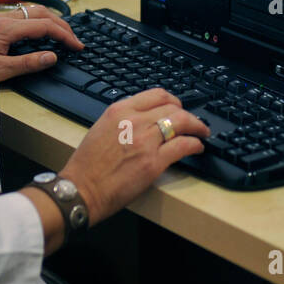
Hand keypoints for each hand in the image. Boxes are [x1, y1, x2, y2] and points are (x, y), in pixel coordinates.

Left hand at [0, 6, 83, 83]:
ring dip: (50, 19)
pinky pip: (22, 14)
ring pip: (31, 10)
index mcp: (7, 28)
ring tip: (62, 32)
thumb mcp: (0, 70)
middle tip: (74, 39)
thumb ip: (28, 63)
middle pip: (41, 13)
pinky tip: (39, 30)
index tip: (77, 45)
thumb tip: (52, 57)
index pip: (44, 26)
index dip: (64, 35)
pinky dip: (37, 19)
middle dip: (61, 24)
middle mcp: (3, 18)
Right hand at [59, 88, 209, 225]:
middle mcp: (134, 121)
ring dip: (197, 126)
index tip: (178, 107)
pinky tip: (197, 147)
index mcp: (119, 111)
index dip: (173, 100)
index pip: (156, 94)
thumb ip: (123, 120)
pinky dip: (195, 144)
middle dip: (188, 114)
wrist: (81, 189)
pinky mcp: (154, 162)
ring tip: (202, 132)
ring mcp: (145, 141)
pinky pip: (183, 146)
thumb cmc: (87, 166)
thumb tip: (144, 120)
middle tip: (193, 122)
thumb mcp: (101, 129)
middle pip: (172, 107)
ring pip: (182, 123)